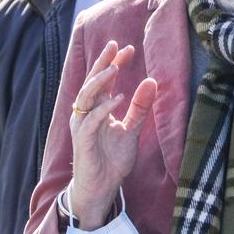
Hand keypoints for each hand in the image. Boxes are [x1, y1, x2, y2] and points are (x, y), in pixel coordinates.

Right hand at [67, 40, 157, 229]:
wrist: (102, 188)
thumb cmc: (112, 160)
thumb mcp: (132, 130)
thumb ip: (140, 108)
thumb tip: (152, 81)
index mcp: (97, 109)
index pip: (104, 80)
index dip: (114, 62)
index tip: (129, 48)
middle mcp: (87, 113)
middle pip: (92, 81)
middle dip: (103, 62)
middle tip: (115, 45)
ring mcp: (82, 126)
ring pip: (86, 96)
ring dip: (101, 81)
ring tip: (116, 66)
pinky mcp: (82, 140)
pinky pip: (91, 120)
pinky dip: (104, 108)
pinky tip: (118, 99)